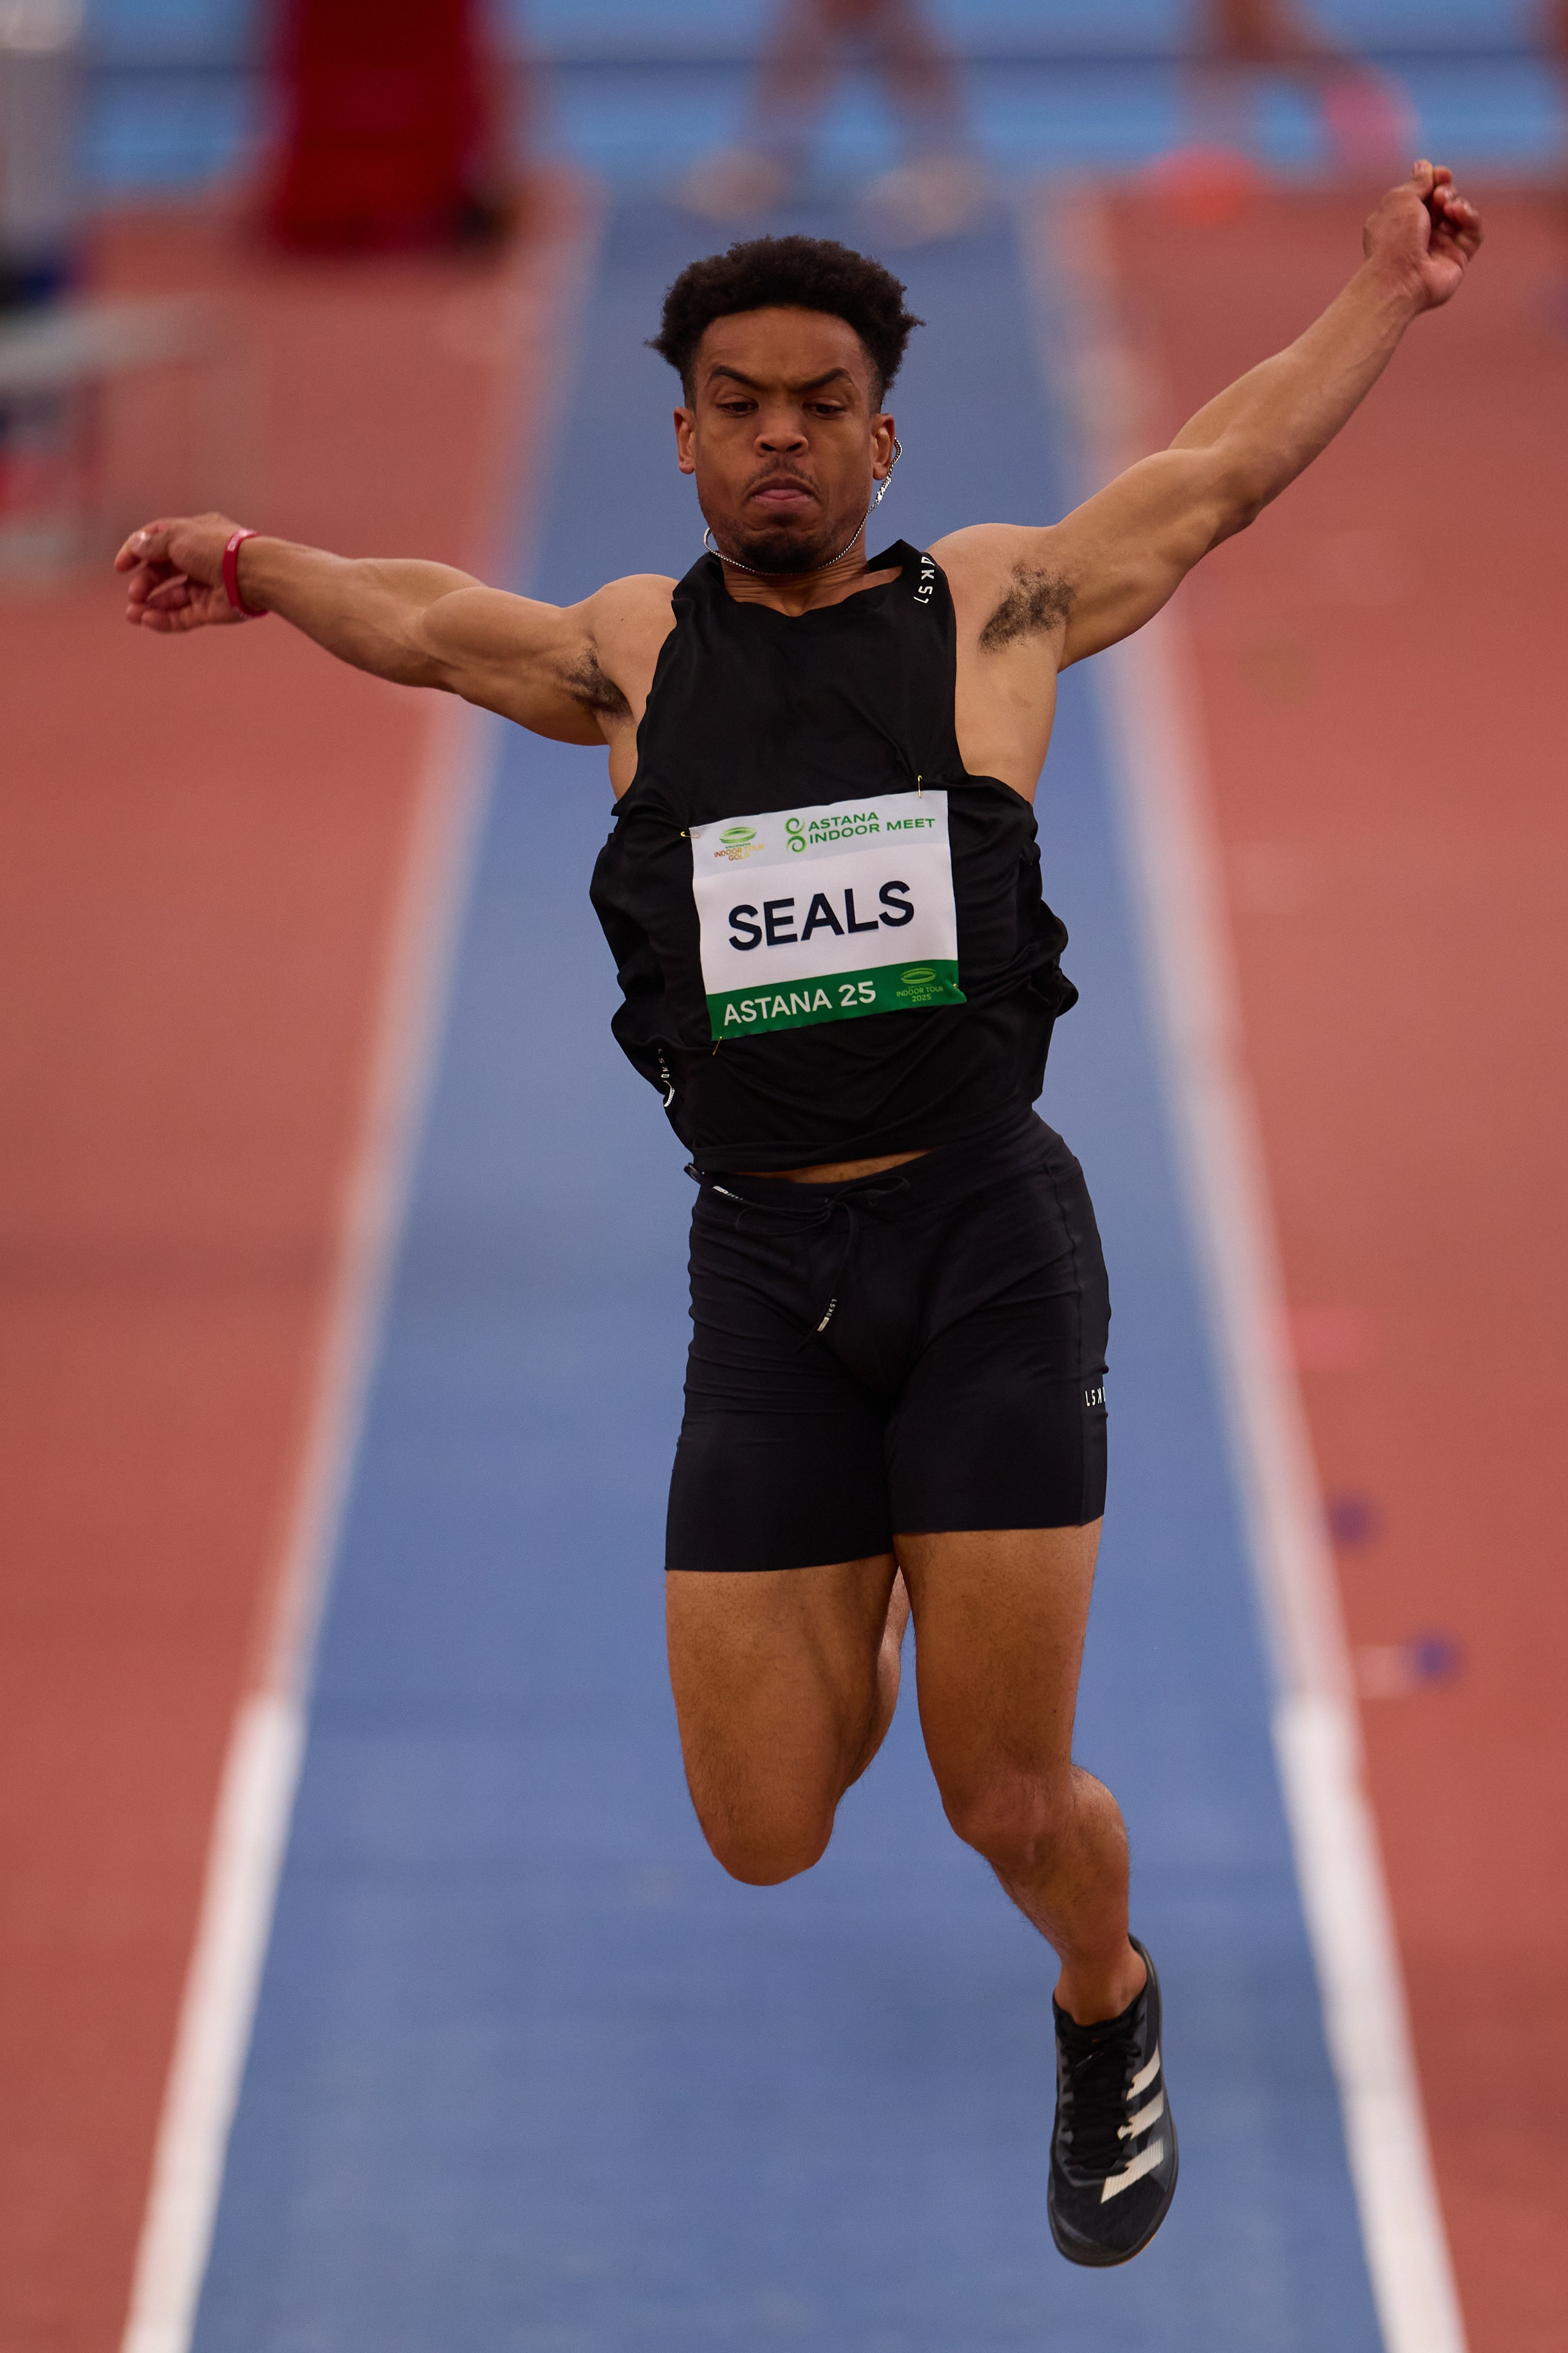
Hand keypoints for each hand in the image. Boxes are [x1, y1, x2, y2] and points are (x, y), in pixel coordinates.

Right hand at [114, 512, 257, 631]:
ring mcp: (206, 586)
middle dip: (145, 583)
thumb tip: (135, 545)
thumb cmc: (216, 549)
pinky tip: (147, 620)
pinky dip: (164, 619)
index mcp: (194, 535)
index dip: (137, 552)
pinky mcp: (212, 610)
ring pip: (172, 597)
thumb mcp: (178, 537)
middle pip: (163, 572)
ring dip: (150, 605)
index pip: (159, 542)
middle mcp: (200, 560)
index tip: (121, 566)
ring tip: (132, 614)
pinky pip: (183, 616)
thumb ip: (153, 544)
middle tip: (134, 594)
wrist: (254, 573)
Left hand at [1364, 161, 1481, 311]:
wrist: (1399, 279)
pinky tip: (1458, 213)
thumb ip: (1417, 181)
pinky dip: (1470, 217)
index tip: (1440, 174)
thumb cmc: (1393, 239)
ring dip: (1456, 202)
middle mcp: (1419, 233)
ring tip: (1447, 206)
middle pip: (1444, 201)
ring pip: (1460, 214)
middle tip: (1439, 196)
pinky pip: (1473, 232)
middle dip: (1446, 191)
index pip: (1424, 193)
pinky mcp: (1457, 259)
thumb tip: (1424, 165)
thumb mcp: (1401, 199)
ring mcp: (1439, 247)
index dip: (1435, 179)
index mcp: (1400, 219)